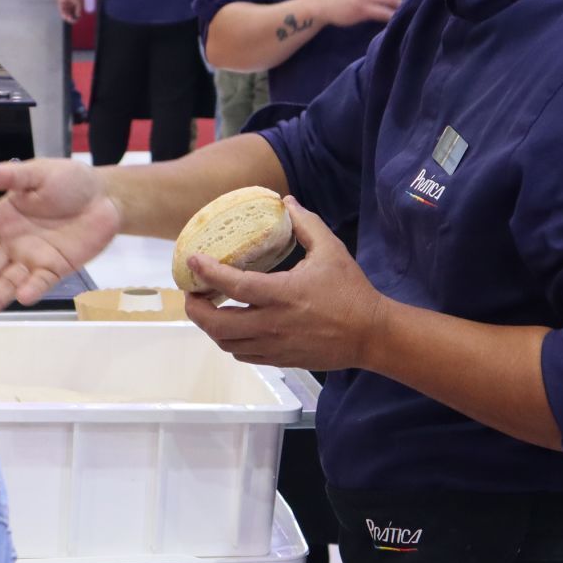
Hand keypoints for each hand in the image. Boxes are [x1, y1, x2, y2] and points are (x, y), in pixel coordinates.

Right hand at [0, 159, 121, 317]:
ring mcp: (32, 258)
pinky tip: (21, 297)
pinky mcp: (56, 269)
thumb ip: (9, 176)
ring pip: (8, 281)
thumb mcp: (37, 173)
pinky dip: (31, 290)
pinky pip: (41, 282)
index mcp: (2, 218)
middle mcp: (12, 242)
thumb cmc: (69, 181)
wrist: (106, 196)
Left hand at [57, 0, 83, 23]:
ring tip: (69, 19)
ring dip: (67, 17)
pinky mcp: (59, 4)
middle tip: (72, 21)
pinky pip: (61, 10)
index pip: (73, 14)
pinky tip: (66, 16)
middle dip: (70, 18)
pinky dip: (63, 14)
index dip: (74, 18)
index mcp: (72, 6)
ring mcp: (63, 6)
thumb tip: (78, 16)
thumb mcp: (78, 3)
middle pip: (69, 14)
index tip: (76, 20)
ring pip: (65, 13)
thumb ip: (78, 9)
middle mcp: (68, 7)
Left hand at [182, 197, 385, 370]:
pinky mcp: (279, 359)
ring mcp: (274, 346)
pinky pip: (242, 354)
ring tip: (207, 308)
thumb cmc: (351, 292)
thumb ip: (306, 224)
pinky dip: (229, 340)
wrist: (370, 335)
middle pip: (218, 324)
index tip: (193, 261)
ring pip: (226, 342)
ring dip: (210, 326)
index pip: (234, 286)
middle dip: (196, 308)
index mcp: (283, 294)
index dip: (209, 273)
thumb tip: (286, 203)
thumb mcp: (331, 250)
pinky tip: (231, 326)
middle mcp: (273, 324)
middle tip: (192, 292)